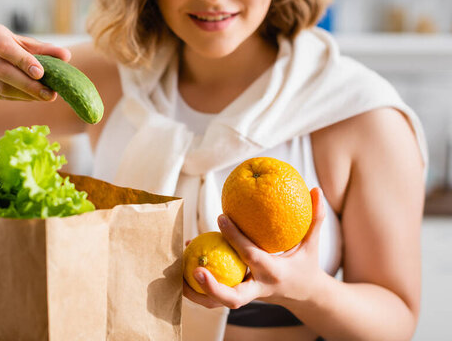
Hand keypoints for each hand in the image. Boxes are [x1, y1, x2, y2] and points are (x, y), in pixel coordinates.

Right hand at [0, 23, 70, 101]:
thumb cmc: (12, 50)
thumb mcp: (27, 46)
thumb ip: (46, 50)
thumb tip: (66, 55)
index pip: (4, 48)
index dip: (23, 61)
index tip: (41, 73)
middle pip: (2, 71)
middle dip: (28, 84)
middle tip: (50, 94)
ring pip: (1, 87)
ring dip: (26, 95)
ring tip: (45, 97)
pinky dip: (19, 98)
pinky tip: (32, 98)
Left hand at [183, 187, 325, 309]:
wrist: (304, 296)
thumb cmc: (305, 264)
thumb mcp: (312, 244)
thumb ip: (314, 218)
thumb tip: (315, 189)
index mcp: (275, 274)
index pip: (252, 256)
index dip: (236, 238)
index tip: (221, 217)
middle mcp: (258, 289)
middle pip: (233, 298)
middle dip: (213, 288)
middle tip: (195, 270)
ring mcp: (245, 296)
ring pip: (217, 304)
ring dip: (195, 293)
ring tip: (177, 273)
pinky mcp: (236, 297)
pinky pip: (212, 297)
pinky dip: (196, 287)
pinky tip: (183, 266)